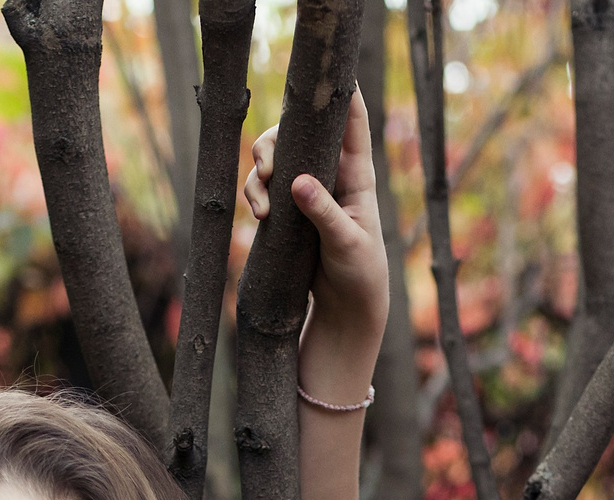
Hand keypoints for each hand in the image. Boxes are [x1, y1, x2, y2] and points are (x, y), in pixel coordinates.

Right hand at [245, 91, 387, 394]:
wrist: (347, 312)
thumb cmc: (359, 275)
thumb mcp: (347, 244)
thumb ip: (325, 213)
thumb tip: (298, 182)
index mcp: (356, 177)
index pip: (353, 128)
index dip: (345, 97)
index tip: (335, 73)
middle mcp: (329, 177)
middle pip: (296, 136)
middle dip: (274, 142)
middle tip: (264, 166)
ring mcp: (306, 193)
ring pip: (274, 162)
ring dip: (258, 174)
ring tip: (259, 205)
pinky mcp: (288, 213)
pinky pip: (263, 190)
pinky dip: (254, 196)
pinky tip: (257, 216)